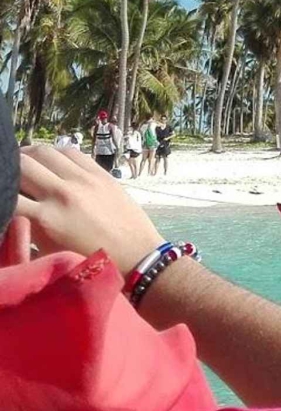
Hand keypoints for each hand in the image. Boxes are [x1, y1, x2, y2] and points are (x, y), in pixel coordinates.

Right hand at [16, 145, 165, 273]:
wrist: (136, 255)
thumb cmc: (87, 259)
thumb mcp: (47, 250)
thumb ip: (24, 227)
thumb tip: (9, 205)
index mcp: (45, 218)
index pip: (6, 193)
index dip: (0, 190)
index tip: (1, 192)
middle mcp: (62, 193)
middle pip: (22, 164)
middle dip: (9, 168)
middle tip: (7, 174)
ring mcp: (84, 179)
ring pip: (45, 151)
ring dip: (28, 154)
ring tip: (23, 162)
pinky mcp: (101, 173)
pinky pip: (71, 151)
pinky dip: (55, 153)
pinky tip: (50, 160)